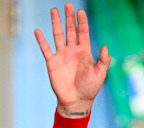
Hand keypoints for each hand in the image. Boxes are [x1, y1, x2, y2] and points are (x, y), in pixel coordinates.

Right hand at [34, 2, 110, 116]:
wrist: (77, 101)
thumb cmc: (90, 89)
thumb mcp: (100, 74)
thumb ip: (104, 60)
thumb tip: (105, 46)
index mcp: (84, 52)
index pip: (83, 32)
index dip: (82, 22)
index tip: (80, 11)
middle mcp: (72, 51)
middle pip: (70, 30)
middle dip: (69, 17)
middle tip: (68, 4)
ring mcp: (62, 56)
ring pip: (58, 35)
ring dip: (56, 23)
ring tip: (54, 10)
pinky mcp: (52, 63)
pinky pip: (46, 49)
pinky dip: (42, 40)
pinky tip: (38, 31)